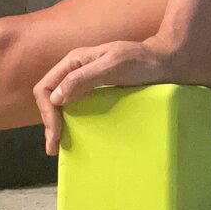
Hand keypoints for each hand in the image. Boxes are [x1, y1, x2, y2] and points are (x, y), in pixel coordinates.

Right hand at [33, 35, 184, 155]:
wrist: (165, 62)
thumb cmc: (141, 61)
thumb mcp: (113, 65)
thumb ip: (84, 78)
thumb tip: (55, 98)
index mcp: (74, 61)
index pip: (45, 88)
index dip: (47, 112)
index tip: (56, 133)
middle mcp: (76, 71)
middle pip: (49, 98)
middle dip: (49, 122)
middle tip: (53, 148)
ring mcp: (86, 82)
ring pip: (60, 104)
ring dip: (56, 123)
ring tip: (59, 145)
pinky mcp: (97, 92)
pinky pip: (76, 106)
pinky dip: (70, 120)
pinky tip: (74, 133)